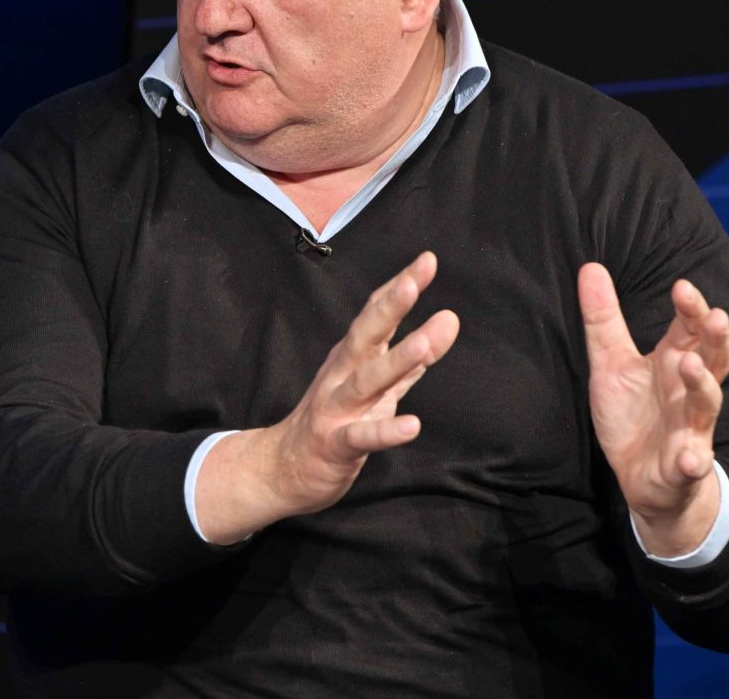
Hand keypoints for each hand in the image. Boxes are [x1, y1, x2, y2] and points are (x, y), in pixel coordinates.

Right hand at [196, 252, 459, 542]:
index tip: (427, 260)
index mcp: (353, 357)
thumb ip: (410, 360)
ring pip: (367, 381)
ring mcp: (336, 408)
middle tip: (414, 280)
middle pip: (366, 335)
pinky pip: (362, 436)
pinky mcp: (336, 444)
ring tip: (425, 344)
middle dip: (390, 307)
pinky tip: (412, 426)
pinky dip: (386, 431)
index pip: (376, 314)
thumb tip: (445, 326)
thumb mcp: (375, 387)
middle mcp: (342, 374)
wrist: (284, 469)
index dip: (400, 287)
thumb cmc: (335, 421)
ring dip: (396, 361)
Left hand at [578, 262, 728, 555]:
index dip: (690, 308)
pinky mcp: (684, 465)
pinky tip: (688, 458)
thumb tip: (590, 267)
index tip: (682, 286)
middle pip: (713, 359)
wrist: (643, 479)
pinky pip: (693, 463)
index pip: (689, 329)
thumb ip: (604, 320)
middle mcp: (688, 391)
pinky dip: (692, 460)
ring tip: (691, 366)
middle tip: (714, 316)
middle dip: (716, 339)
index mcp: (673, 363)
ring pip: (707, 405)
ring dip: (703, 386)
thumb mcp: (612, 364)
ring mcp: (691, 428)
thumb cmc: (634, 415)